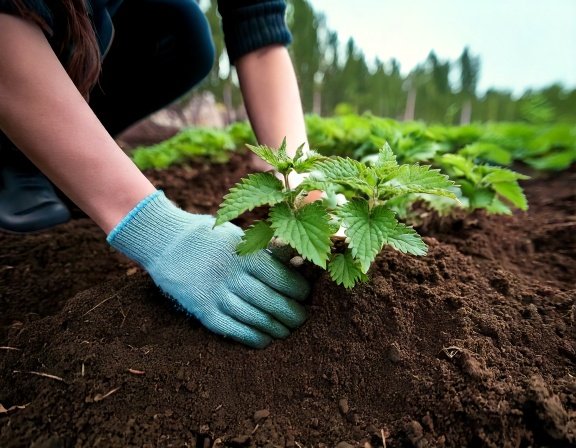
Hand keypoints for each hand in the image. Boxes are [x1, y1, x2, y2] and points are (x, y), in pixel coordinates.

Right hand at [107, 191, 308, 347]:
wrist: (164, 242)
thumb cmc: (210, 238)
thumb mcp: (239, 236)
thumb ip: (267, 250)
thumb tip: (300, 262)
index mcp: (244, 253)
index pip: (282, 277)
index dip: (299, 291)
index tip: (305, 296)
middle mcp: (231, 274)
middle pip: (272, 301)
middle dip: (293, 314)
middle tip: (301, 319)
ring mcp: (215, 294)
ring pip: (255, 319)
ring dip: (276, 329)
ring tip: (286, 331)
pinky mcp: (202, 310)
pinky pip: (234, 330)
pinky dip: (253, 338)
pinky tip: (265, 340)